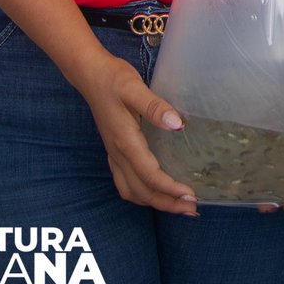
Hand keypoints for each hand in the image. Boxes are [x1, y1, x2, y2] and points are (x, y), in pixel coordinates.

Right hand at [75, 52, 198, 214]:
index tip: (192, 196)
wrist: (90, 75)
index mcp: (125, 142)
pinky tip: (156, 190)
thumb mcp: (134, 88)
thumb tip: (178, 125)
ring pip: (133, 191)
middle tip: (192, 209)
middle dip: (167, 203)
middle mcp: (118, 154)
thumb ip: (155, 108)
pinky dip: (143, 194)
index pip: (150, 175)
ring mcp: (114, 154)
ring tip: (178, 205)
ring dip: (155, 202)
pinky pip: (126, 183)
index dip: (171, 189)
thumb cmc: (113, 79)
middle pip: (142, 191)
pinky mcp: (114, 151)